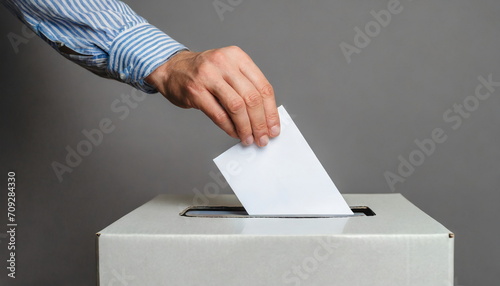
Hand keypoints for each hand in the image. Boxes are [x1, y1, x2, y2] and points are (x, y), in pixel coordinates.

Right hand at [145, 46, 279, 146]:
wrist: (172, 68)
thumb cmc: (204, 73)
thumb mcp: (229, 70)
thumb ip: (246, 88)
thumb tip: (265, 118)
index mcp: (237, 57)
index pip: (263, 86)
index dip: (271, 111)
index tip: (274, 128)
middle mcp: (224, 63)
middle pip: (251, 97)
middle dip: (260, 123)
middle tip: (263, 138)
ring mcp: (208, 76)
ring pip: (237, 107)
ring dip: (246, 128)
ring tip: (249, 139)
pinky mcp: (195, 91)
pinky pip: (218, 114)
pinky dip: (229, 127)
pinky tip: (234, 134)